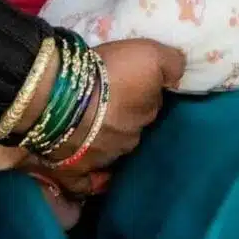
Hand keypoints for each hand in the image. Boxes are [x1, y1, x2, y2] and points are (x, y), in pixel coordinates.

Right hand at [0, 39, 186, 196]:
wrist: (58, 97)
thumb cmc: (106, 73)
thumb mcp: (150, 55)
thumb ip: (171, 64)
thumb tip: (180, 75)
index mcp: (146, 115)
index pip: (150, 106)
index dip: (140, 95)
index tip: (128, 85)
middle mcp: (128, 142)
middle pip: (130, 130)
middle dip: (122, 119)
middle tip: (106, 103)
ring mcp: (101, 160)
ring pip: (109, 151)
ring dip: (103, 140)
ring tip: (89, 126)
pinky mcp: (74, 173)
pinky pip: (89, 183)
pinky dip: (93, 179)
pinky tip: (91, 172)